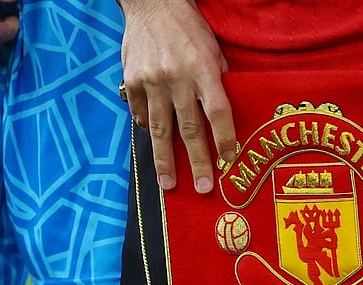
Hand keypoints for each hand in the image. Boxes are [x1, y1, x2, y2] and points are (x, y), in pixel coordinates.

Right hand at [119, 0, 234, 193]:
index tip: (230, 160)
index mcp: (204, 69)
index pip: (218, 112)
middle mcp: (177, 77)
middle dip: (197, 162)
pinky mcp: (132, 80)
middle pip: (189, 128)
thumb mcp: (213, 49)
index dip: (225, 138)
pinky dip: (148, 130)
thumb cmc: (189, 27)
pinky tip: (155, 145)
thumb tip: (225, 115)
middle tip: (204, 188)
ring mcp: (151, 81)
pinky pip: (142, 114)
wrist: (152, 3)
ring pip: (161, 129)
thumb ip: (220, 81)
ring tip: (169, 184)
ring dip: (165, 160)